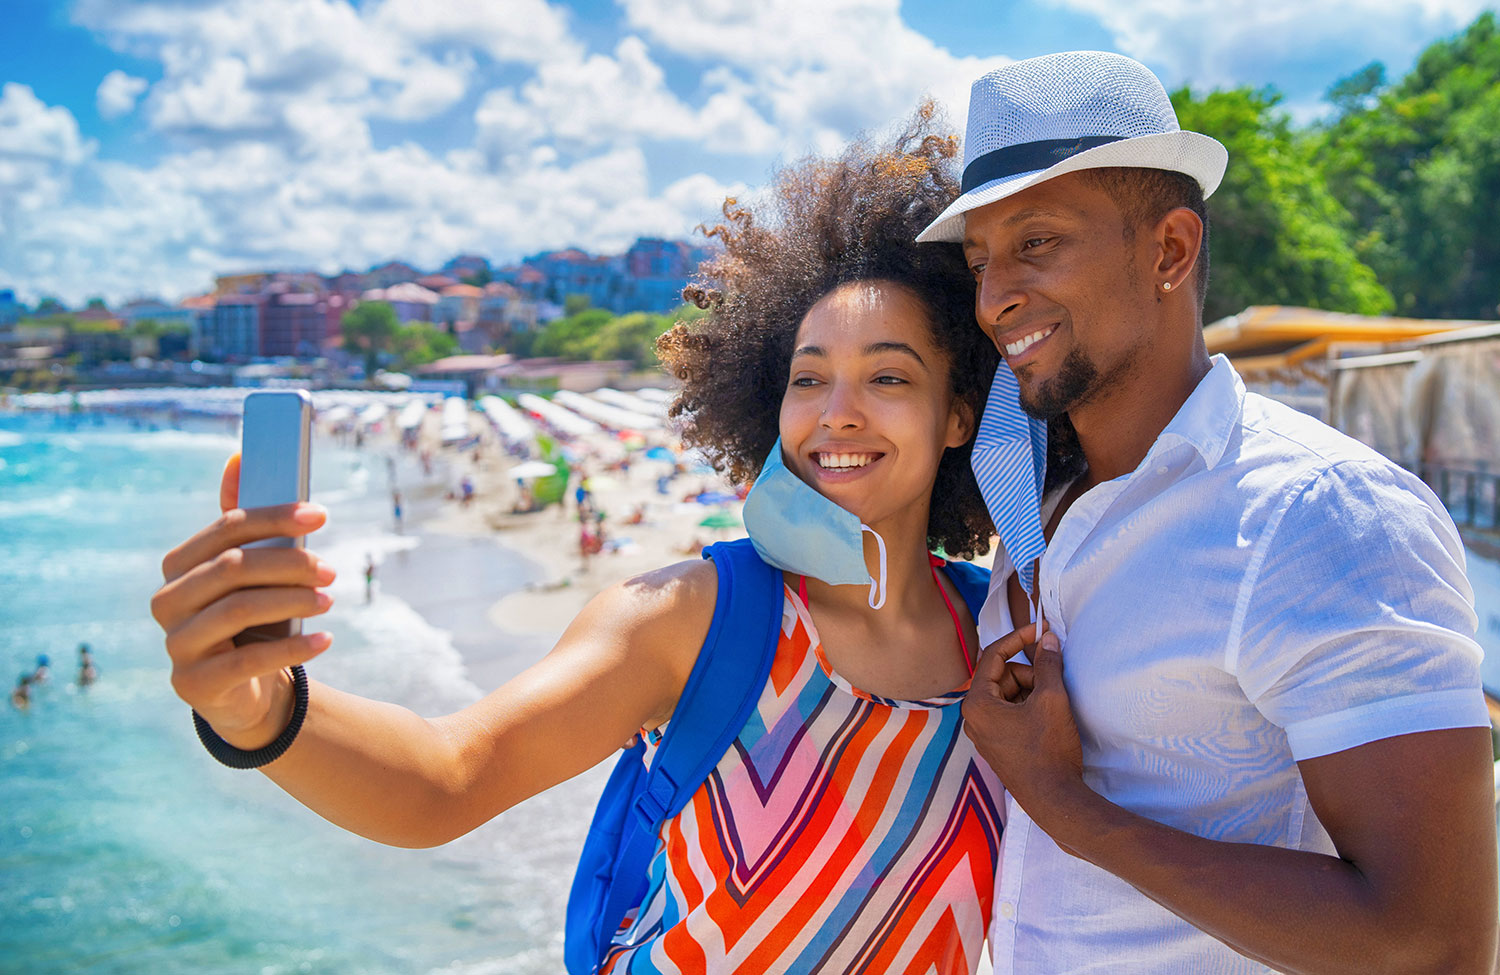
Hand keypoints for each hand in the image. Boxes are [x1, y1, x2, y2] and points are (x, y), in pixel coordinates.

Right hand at [150, 454, 335, 748]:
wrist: (246, 690)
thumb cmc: (253, 618)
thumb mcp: (251, 571)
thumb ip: (244, 521)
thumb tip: (238, 456)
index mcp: (179, 565)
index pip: (226, 528)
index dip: (274, 517)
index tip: (321, 514)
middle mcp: (167, 601)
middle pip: (232, 568)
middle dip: (289, 563)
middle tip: (331, 571)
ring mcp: (177, 644)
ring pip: (238, 610)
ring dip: (293, 601)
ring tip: (330, 601)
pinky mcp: (194, 684)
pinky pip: (248, 660)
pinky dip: (293, 648)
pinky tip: (326, 640)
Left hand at [962, 622, 1086, 815]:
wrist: (1054, 800)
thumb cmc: (1049, 750)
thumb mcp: (1051, 700)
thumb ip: (1048, 664)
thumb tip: (1048, 638)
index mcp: (977, 703)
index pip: (992, 655)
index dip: (1017, 638)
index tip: (1040, 630)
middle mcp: (974, 718)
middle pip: (1001, 676)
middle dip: (1029, 673)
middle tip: (1054, 680)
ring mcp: (984, 733)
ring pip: (1008, 695)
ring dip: (1031, 691)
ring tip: (1054, 704)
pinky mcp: (998, 745)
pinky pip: (1010, 713)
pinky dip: (1029, 707)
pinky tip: (1048, 718)